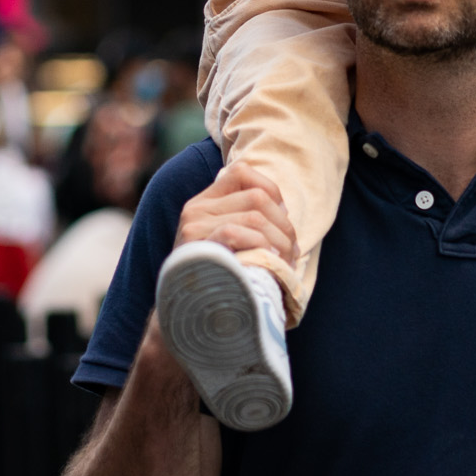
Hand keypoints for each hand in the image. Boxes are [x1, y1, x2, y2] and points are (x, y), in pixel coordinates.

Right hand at [177, 161, 298, 268]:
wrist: (182, 304)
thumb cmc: (213, 274)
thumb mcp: (225, 241)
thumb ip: (243, 220)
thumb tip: (283, 213)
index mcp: (205, 200)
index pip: (242, 172)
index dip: (271, 191)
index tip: (283, 217)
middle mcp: (196, 207)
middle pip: (257, 197)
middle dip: (284, 224)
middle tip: (293, 250)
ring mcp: (193, 225)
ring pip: (253, 216)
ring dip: (279, 241)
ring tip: (286, 261)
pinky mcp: (193, 244)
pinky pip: (235, 232)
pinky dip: (259, 246)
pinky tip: (268, 261)